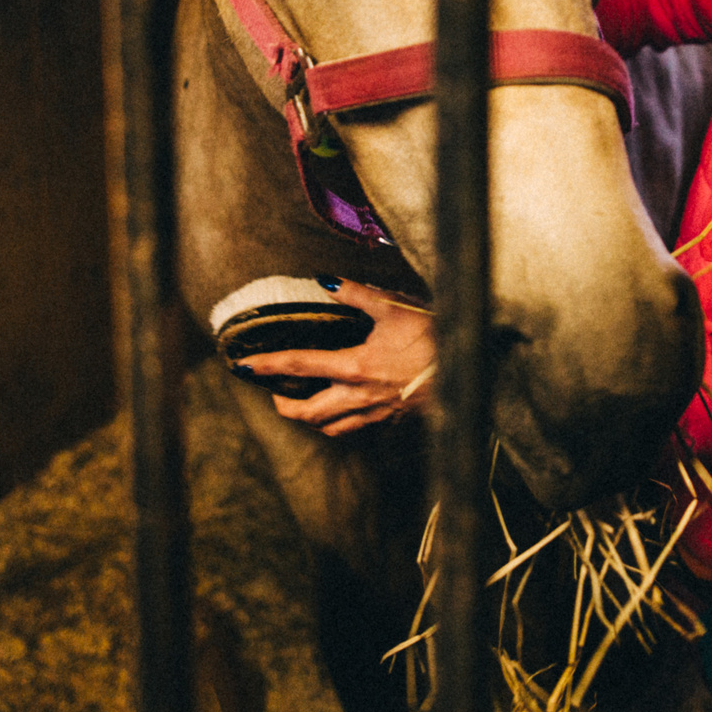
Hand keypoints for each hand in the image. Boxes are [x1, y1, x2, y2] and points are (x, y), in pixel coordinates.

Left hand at [248, 279, 437, 435]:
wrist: (467, 372)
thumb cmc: (433, 338)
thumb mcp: (393, 307)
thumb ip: (356, 294)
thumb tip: (324, 281)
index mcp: (353, 366)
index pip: (299, 366)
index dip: (267, 366)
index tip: (244, 366)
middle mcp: (358, 396)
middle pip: (308, 413)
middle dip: (286, 407)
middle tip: (275, 396)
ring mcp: (375, 413)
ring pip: (331, 428)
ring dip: (312, 420)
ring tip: (305, 406)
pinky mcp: (392, 421)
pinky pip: (357, 430)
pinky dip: (341, 424)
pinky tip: (344, 411)